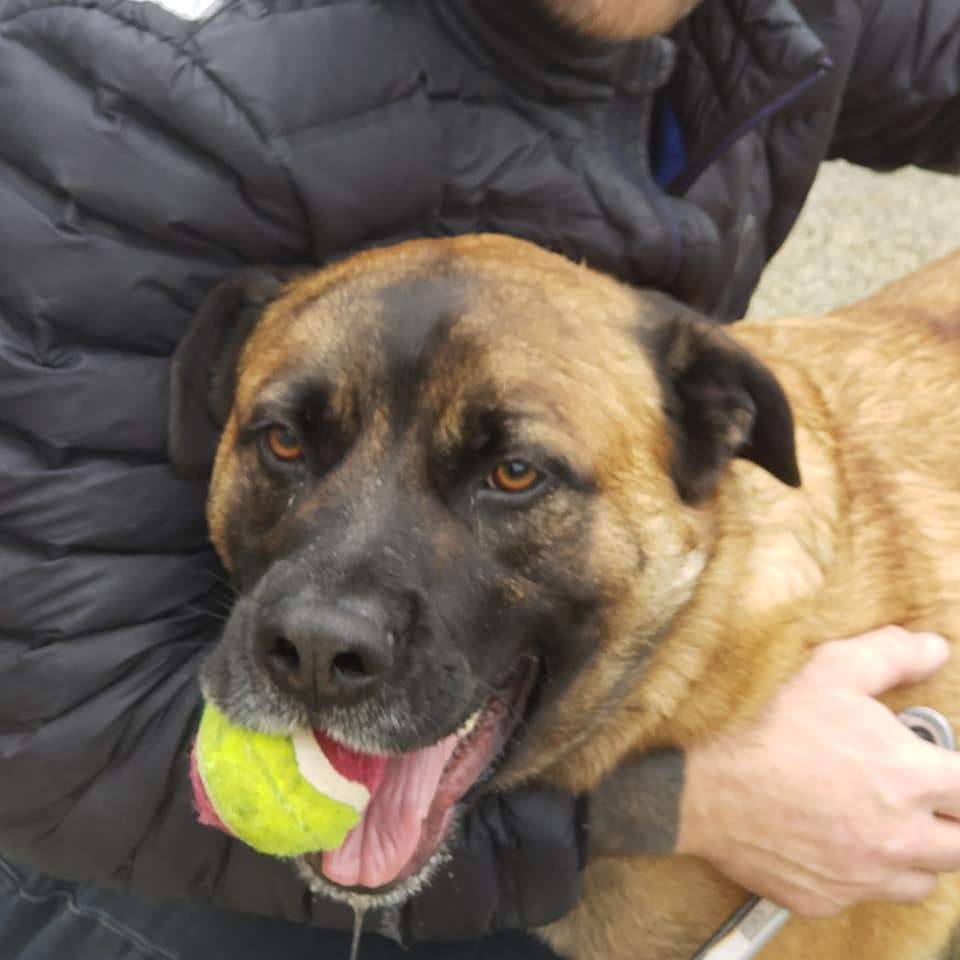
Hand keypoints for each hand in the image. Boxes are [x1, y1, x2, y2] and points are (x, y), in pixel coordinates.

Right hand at [676, 626, 959, 916]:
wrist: (700, 787)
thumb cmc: (764, 727)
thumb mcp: (828, 671)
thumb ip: (889, 656)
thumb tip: (931, 649)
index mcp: (907, 779)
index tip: (950, 771)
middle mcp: (895, 838)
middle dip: (953, 821)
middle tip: (927, 797)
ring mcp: (861, 876)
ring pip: (921, 879)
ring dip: (914, 853)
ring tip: (880, 818)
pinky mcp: (825, 899)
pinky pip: (862, 895)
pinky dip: (859, 872)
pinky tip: (831, 838)